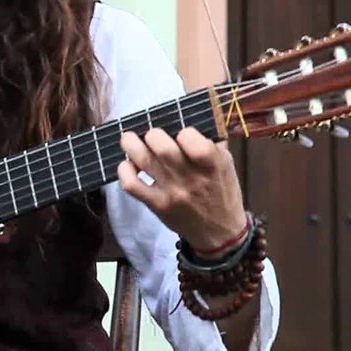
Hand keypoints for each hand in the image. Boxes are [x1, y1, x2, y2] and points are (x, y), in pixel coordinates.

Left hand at [117, 126, 246, 249]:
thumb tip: (192, 118)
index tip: (181, 133)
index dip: (182, 131)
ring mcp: (171, 193)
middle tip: (152, 135)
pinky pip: (132, 185)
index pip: (190, 138)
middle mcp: (191, 178)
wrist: (220, 233)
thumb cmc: (222, 193)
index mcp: (212, 165)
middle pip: (162, 146)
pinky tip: (128, 164)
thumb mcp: (226, 165)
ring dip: (131, 145)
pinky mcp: (157, 205)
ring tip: (128, 139)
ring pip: (143, 161)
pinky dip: (124, 171)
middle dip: (153, 134)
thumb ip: (212, 142)